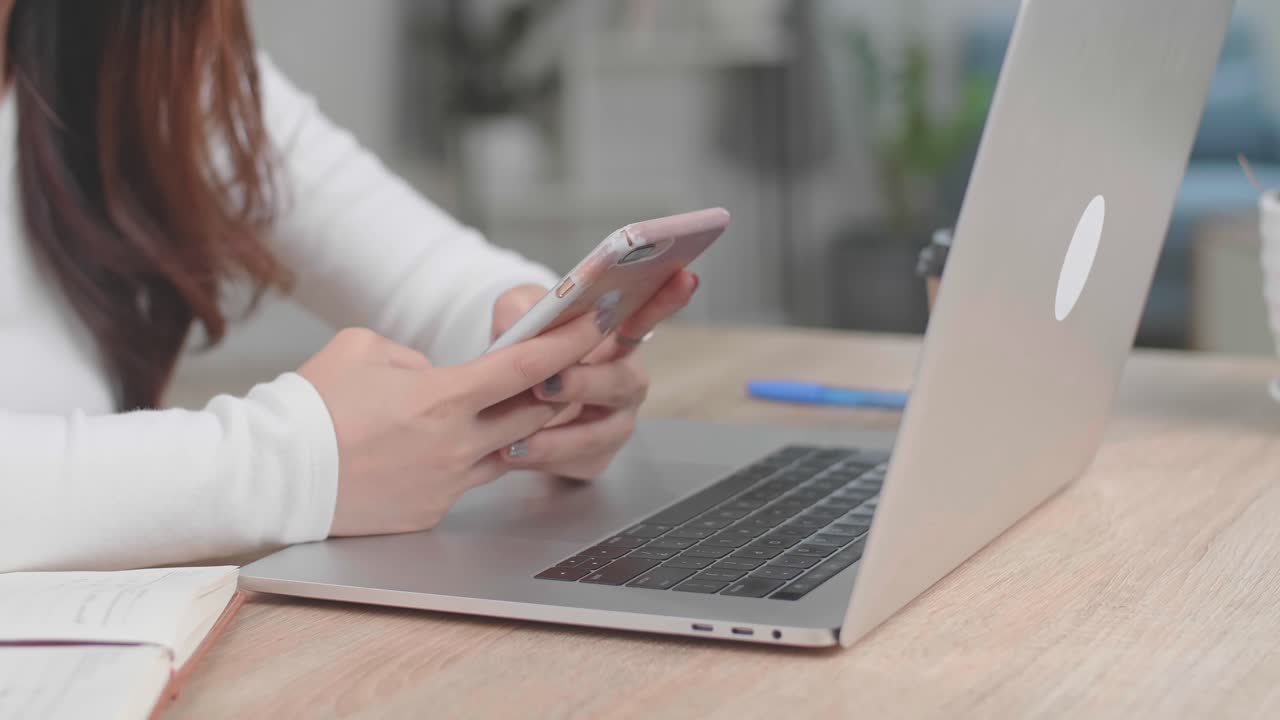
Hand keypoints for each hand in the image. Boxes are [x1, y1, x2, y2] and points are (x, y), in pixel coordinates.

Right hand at [299, 313, 608, 536]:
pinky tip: (440, 448)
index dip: (568, 344)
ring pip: (505, 453)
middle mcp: (456, 446)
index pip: (527, 369)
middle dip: (556, 389)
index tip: (597, 325)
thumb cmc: (310, 405)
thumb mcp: (363, 350)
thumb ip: (415, 359)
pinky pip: (465, 481)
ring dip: (515, 429)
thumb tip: (437, 377)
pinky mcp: (429, 513)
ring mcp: (446, 485)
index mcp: (444, 399)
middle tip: (567, 367)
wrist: (271, 475)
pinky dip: (466, 460)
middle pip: (533, 415)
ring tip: (507, 408)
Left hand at [490, 271, 698, 479]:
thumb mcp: (518, 316)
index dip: (665, 301)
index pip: (645, 317)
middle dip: (586, 383)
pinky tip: (514, 453)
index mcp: (615, 341)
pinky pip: (576, 462)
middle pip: (622, 383)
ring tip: (520, 438)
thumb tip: (522, 319)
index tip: (683, 278)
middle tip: (548, 383)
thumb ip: (520, 309)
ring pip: (600, 433)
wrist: (507, 398)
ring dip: (562, 436)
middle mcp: (625, 382)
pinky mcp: (594, 457)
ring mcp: (614, 423)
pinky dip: (545, 460)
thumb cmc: (527, 349)